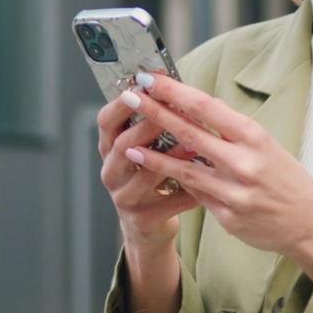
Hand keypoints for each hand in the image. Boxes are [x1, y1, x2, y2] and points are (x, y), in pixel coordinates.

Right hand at [97, 90, 199, 252]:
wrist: (148, 225)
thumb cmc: (150, 178)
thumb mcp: (144, 148)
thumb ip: (153, 123)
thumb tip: (176, 88)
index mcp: (109, 149)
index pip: (106, 121)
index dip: (122, 103)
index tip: (144, 87)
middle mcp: (111, 172)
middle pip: (122, 145)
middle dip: (147, 125)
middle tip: (172, 110)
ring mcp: (124, 197)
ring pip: (145, 175)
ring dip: (171, 157)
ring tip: (194, 145)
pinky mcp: (142, 219)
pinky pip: (168, 203)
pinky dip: (188, 192)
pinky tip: (206, 183)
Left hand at [122, 73, 312, 280]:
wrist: (310, 223)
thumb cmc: (286, 178)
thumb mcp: (264, 144)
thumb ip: (230, 130)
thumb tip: (194, 108)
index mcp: (254, 136)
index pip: (206, 107)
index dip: (174, 91)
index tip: (151, 78)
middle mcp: (243, 162)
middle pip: (190, 132)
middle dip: (155, 113)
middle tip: (130, 98)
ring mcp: (234, 191)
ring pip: (184, 169)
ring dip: (153, 155)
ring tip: (127, 145)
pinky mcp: (227, 216)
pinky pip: (195, 195)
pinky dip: (175, 182)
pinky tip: (154, 174)